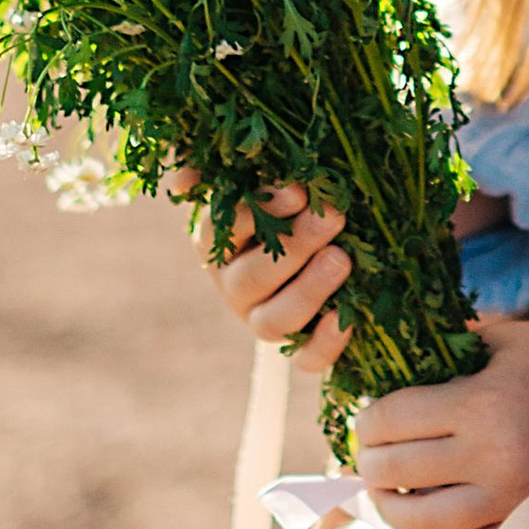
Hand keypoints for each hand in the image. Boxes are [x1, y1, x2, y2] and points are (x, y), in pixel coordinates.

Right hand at [174, 171, 349, 373]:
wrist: (335, 238)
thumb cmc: (294, 197)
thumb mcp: (263, 174)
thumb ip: (220, 169)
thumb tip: (183, 180)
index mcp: (218, 242)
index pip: (221, 230)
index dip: (256, 212)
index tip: (298, 191)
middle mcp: (236, 286)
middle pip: (251, 278)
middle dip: (294, 247)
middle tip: (334, 218)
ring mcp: (265, 319)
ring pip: (272, 322)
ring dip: (308, 290)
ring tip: (342, 258)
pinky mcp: (301, 347)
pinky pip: (307, 359)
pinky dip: (325, 344)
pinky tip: (345, 319)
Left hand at [355, 316, 528, 528]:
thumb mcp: (503, 341)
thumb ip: (452, 344)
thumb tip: (399, 352)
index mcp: (480, 403)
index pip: (393, 418)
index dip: (367, 420)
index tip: (366, 420)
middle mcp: (491, 456)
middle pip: (397, 471)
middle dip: (370, 463)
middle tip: (368, 457)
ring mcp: (508, 499)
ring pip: (420, 522)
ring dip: (389, 510)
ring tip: (385, 494)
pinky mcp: (522, 525)